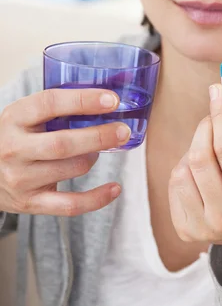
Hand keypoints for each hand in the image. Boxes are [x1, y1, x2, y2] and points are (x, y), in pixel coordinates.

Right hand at [0, 89, 130, 216]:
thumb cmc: (17, 135)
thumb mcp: (26, 114)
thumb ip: (57, 107)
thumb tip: (108, 100)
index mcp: (15, 117)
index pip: (50, 103)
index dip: (83, 100)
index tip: (112, 100)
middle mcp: (14, 148)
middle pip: (63, 143)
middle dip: (99, 136)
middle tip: (123, 131)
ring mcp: (20, 178)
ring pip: (71, 169)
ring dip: (93, 158)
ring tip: (99, 149)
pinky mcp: (30, 203)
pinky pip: (70, 205)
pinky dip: (97, 198)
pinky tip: (115, 188)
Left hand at [168, 79, 221, 285]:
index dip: (221, 115)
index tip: (218, 89)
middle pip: (200, 158)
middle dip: (206, 126)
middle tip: (217, 116)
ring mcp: (202, 229)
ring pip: (182, 170)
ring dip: (196, 148)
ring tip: (216, 152)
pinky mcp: (185, 232)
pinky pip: (174, 184)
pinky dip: (187, 167)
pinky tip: (205, 173)